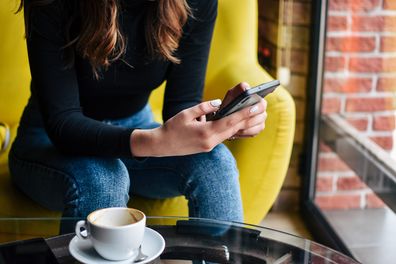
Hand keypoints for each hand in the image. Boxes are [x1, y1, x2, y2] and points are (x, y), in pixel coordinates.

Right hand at [130, 88, 266, 156]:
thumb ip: (204, 108)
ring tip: (252, 114)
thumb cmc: (172, 128)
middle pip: (234, 129)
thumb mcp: (186, 114)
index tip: (256, 107)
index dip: (244, 114)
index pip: (230, 122)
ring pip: (230, 134)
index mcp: (206, 133)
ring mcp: (209, 146)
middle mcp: (210, 141)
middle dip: (248, 119)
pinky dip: (231, 129)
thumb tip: (218, 103)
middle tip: (260, 109)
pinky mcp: (207, 147)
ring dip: (241, 124)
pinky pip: (223, 137)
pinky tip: (237, 122)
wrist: (161, 145)